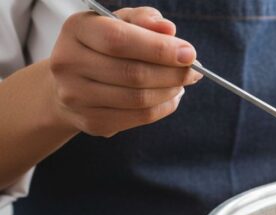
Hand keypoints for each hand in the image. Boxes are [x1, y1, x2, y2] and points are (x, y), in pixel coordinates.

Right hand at [48, 7, 201, 136]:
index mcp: (76, 30)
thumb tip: (168, 29)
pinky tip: (171, 97)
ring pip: (139, 99)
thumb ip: (144, 20)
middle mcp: (68, 63)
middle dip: (173, 73)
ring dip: (171, 90)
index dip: (159, 48)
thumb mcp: (120, 23)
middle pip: (133, 73)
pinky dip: (164, 108)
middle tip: (194, 71)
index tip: (190, 53)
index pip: (119, 40)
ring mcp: (76, 96)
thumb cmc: (104, 47)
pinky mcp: (91, 121)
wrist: (70, 84)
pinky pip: (139, 118)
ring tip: (182, 82)